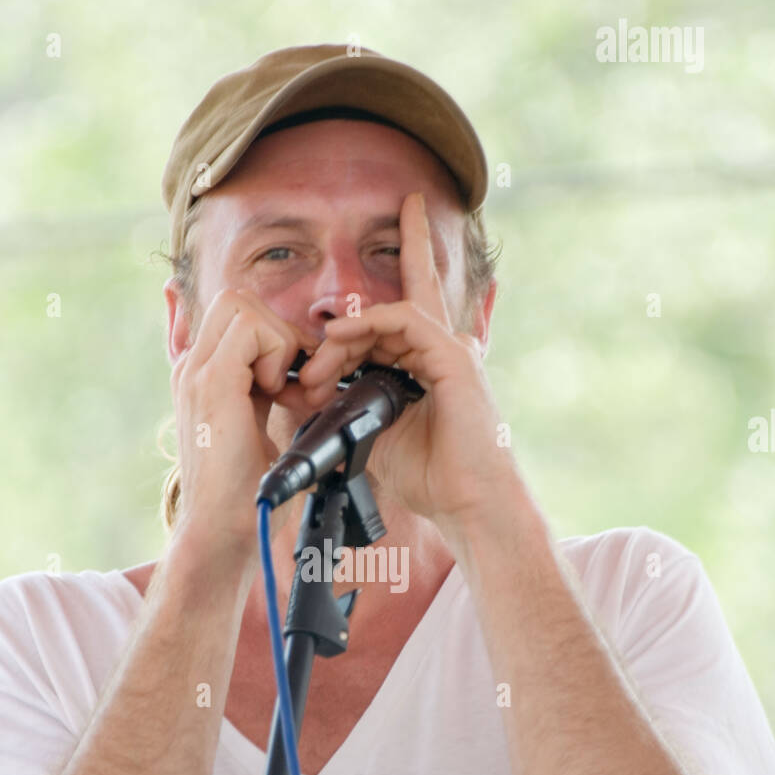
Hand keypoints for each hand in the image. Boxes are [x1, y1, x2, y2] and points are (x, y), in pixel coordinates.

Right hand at [168, 288, 316, 574]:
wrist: (222, 531)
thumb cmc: (247, 492)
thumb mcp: (259, 427)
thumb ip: (266, 392)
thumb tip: (297, 372)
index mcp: (203, 376)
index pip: (238, 316)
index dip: (276, 335)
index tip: (297, 380)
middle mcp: (193, 367)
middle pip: (238, 300)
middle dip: (280, 331)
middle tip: (297, 380)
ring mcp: (196, 372)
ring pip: (242, 306)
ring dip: (280, 342)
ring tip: (287, 392)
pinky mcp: (211, 383)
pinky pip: (250, 330)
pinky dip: (277, 355)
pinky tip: (279, 396)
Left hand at [297, 193, 513, 533]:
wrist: (468, 505)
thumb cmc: (432, 478)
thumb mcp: (374, 436)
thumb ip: (348, 405)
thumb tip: (306, 391)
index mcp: (429, 367)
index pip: (404, 310)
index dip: (388, 278)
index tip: (365, 270)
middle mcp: (445, 351)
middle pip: (390, 309)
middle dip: (343, 324)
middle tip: (306, 365)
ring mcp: (452, 352)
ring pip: (390, 315)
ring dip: (344, 337)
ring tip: (315, 370)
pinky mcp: (455, 359)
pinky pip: (406, 321)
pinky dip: (369, 325)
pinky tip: (340, 339)